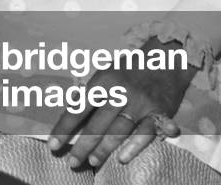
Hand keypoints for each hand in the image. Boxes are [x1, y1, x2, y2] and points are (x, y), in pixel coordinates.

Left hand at [48, 44, 195, 170]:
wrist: (166, 59)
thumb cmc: (130, 69)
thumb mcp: (107, 72)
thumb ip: (91, 92)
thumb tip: (70, 111)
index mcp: (104, 79)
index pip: (80, 106)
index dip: (65, 127)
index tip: (54, 144)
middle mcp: (120, 91)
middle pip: (98, 122)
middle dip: (83, 144)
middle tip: (72, 161)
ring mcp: (140, 103)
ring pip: (118, 130)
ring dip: (104, 149)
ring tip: (92, 161)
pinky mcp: (158, 112)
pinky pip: (145, 132)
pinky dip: (135, 146)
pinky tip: (123, 158)